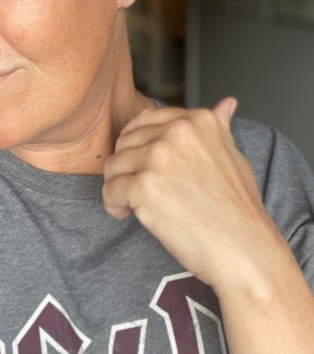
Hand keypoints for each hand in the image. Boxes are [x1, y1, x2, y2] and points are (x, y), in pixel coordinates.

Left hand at [102, 98, 279, 288]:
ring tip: (136, 204)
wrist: (243, 250)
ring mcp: (159, 158)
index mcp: (197, 120)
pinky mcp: (144, 187)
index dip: (138, 146)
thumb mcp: (233, 156)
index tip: (147, 168)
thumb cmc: (238, 208)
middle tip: (141, 190)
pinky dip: (114, 205)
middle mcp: (177, 133)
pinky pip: (110, 190)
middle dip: (127, 167)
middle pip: (125, 142)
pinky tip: (130, 214)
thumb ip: (219, 127)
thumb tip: (225, 103)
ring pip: (113, 165)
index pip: (144, 121)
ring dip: (118, 186)